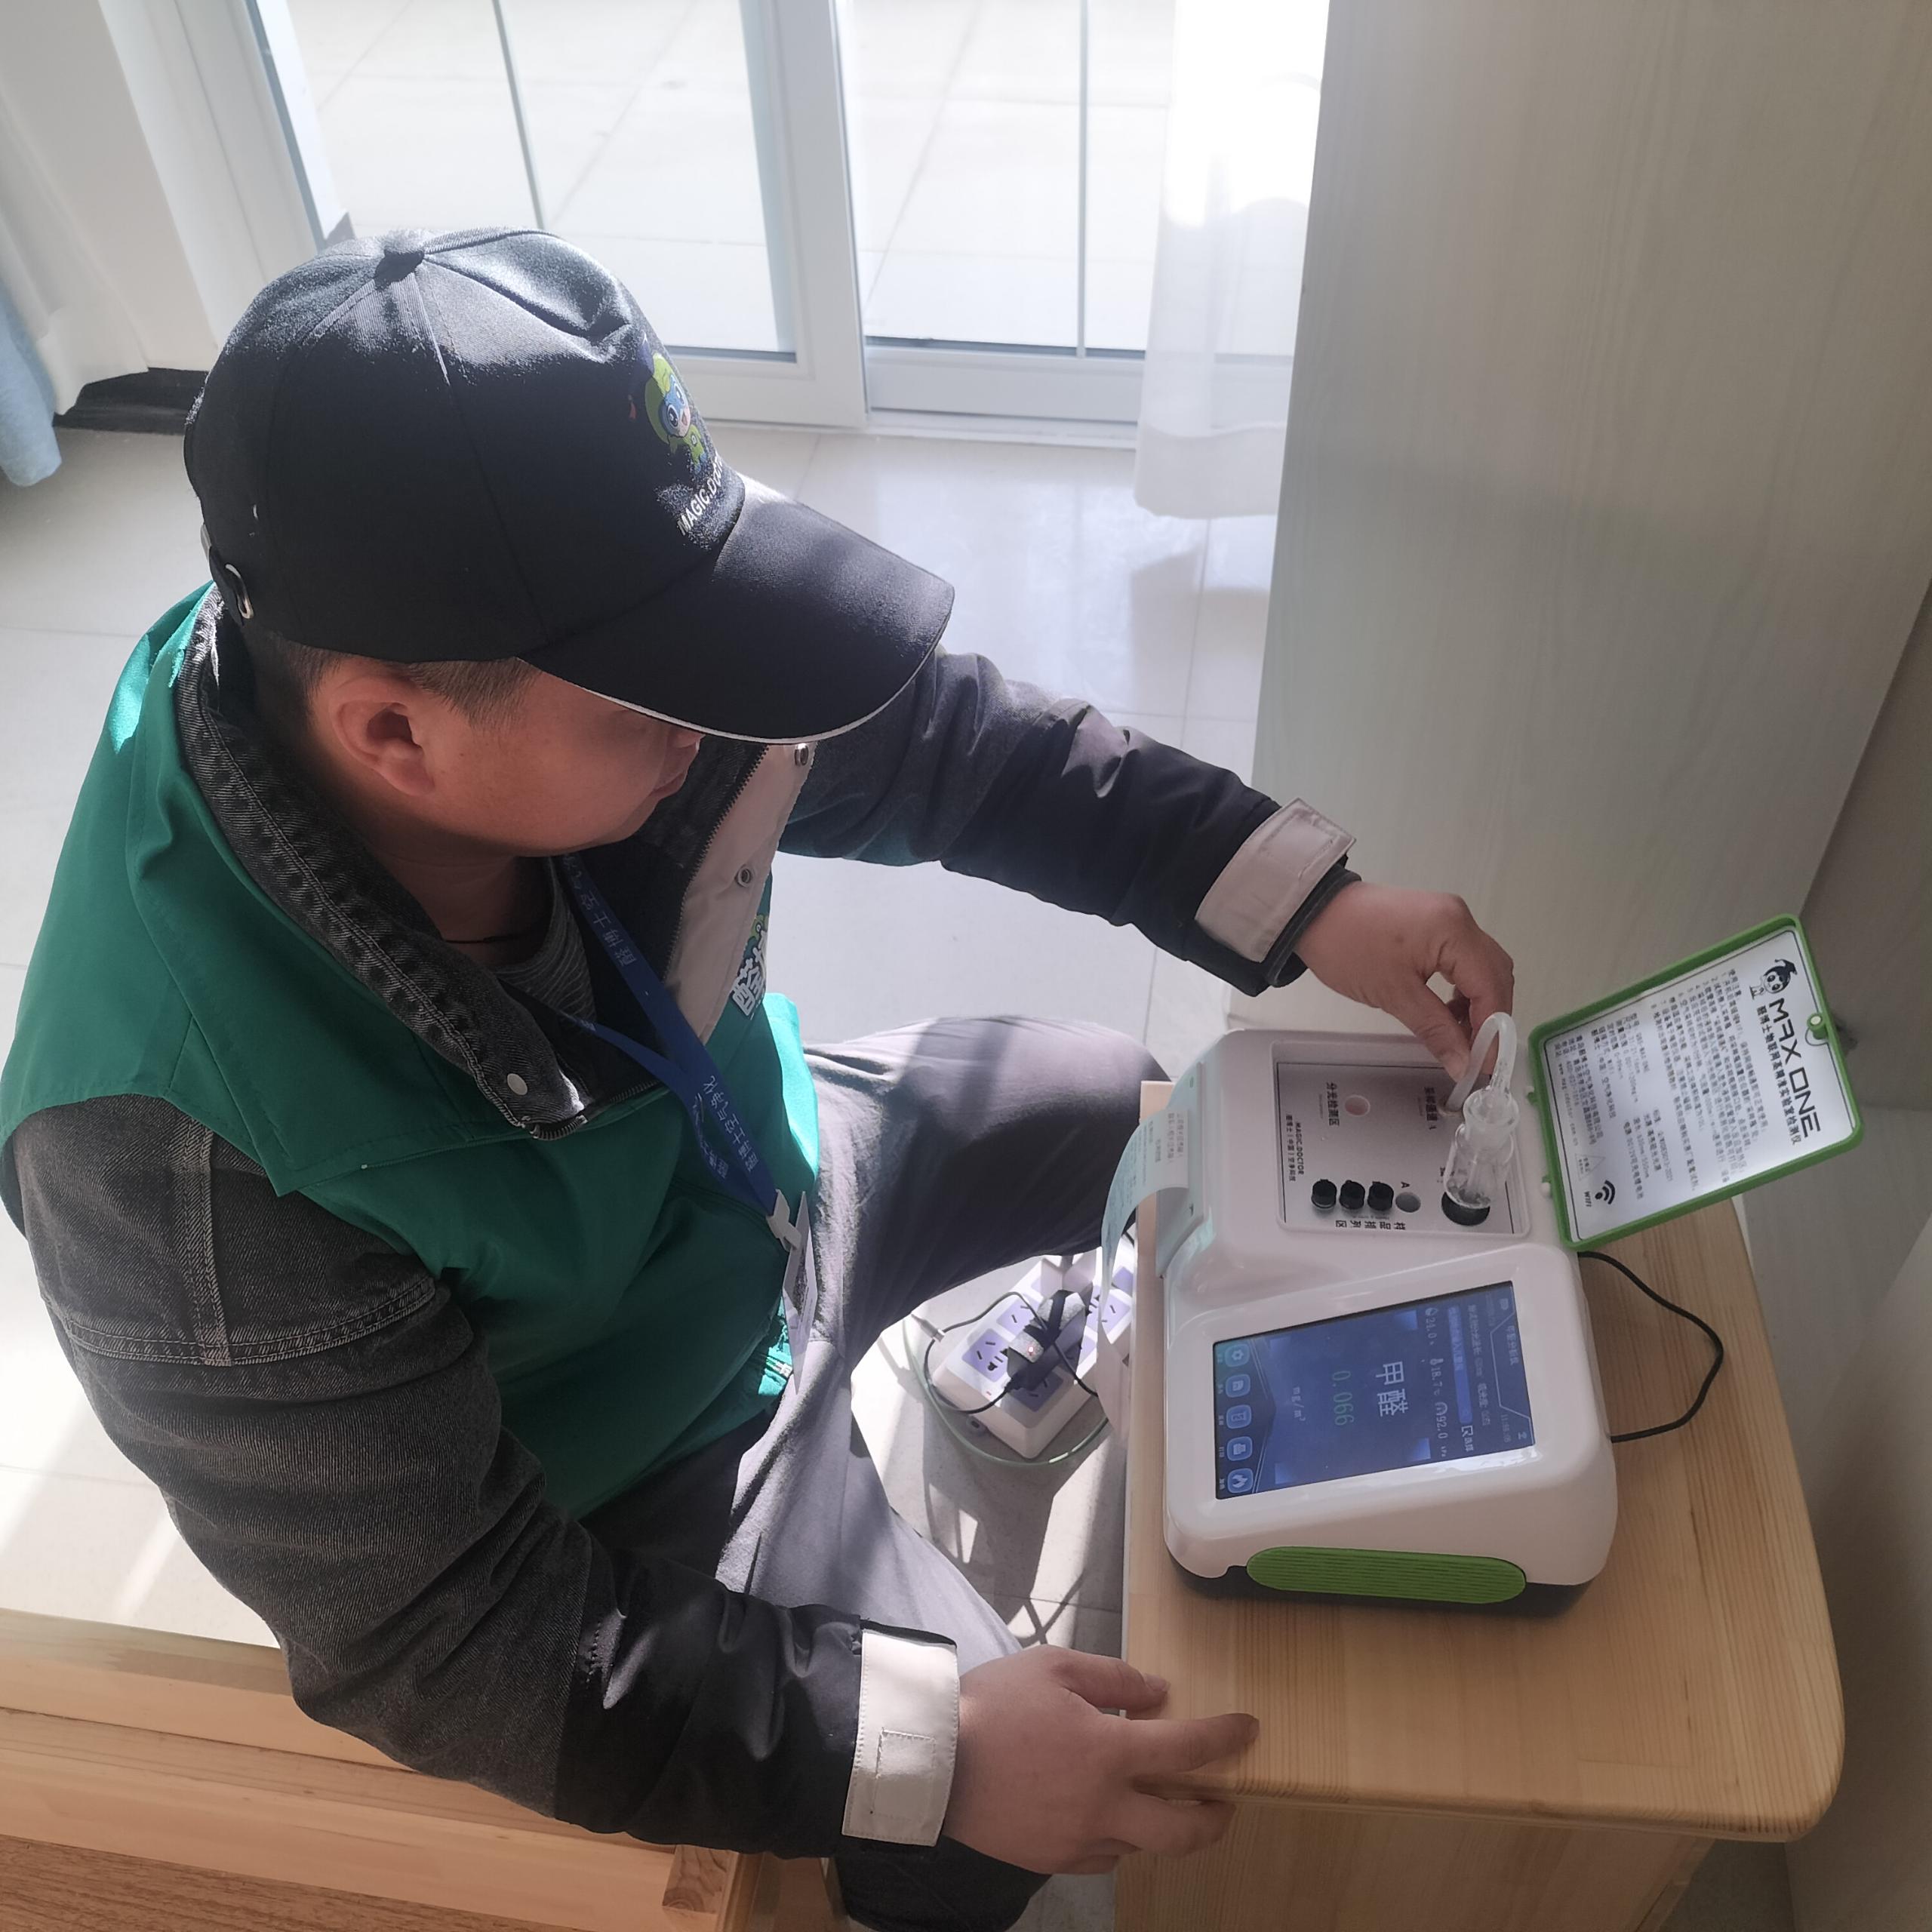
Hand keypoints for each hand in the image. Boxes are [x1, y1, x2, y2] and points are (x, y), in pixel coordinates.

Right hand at [943, 1647, 1256, 1874]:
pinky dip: (1116, 1835)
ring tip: (1153, 1797)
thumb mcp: (1053, 1666)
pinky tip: (1104, 1812)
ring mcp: (1079, 1841)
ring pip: (1141, 1844)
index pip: (1187, 1750)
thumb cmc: (992, 1706)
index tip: (1248, 1730)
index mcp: (1108, 1753)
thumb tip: (1158, 1694)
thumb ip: (1113, 1677)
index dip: (1225, 1738)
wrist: (931, 1763)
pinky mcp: (1053, 1860)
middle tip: (1221, 1800)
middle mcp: (1103, 1807)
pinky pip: (1102, 1854)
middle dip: (1214, 1817)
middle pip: (1183, 1831)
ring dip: (1158, 1823)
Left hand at [1296, 883, 1514, 1079]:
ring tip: (1459, 1036)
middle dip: (1491, 1016)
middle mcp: (1461, 919)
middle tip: (1475, 1055)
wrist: (1311, 913)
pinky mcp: (1435, 922)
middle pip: (1495, 974)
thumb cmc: (1348, 950)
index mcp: (1455, 931)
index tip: (1484, 1066)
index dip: (1493, 1030)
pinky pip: (1464, 958)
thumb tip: (1464, 1064)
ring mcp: (1450, 917)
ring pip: (1482, 967)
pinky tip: (1447, 1011)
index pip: (1491, 986)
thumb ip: (1436, 1030)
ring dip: (1478, 1003)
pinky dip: (1463, 987)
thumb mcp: (1394, 995)